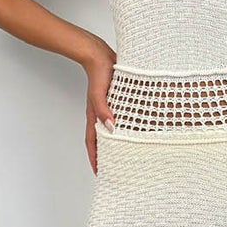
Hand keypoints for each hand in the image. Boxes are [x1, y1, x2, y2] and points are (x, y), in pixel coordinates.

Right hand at [84, 41, 117, 175]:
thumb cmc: (98, 73)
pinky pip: (119, 118)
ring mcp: (108, 108)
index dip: (95, 159)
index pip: (93, 143)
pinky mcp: (116, 100)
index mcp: (94, 116)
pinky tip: (133, 129)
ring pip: (110, 130)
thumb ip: (104, 110)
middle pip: (101, 140)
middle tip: (115, 168)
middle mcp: (100, 115)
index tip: (99, 172)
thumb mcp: (100, 93)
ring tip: (126, 154)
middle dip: (105, 155)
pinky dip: (124, 127)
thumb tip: (111, 128)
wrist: (99, 54)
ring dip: (116, 142)